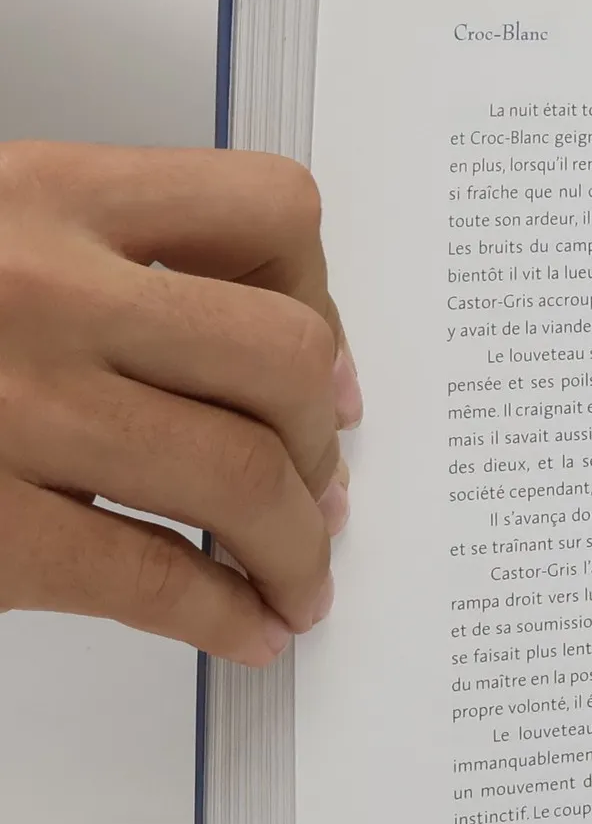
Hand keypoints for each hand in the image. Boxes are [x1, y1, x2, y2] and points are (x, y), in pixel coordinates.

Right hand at [0, 141, 357, 663]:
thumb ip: (93, 257)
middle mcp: (35, 289)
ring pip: (239, 475)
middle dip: (322, 441)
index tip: (327, 368)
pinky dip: (225, 614)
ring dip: (299, 544)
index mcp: (38, 193)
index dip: (323, 299)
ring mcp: (8, 411)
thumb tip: (258, 349)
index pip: (267, 212)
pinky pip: (150, 578)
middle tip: (324, 486)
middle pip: (282, 358)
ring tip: (301, 575)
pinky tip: (247, 630)